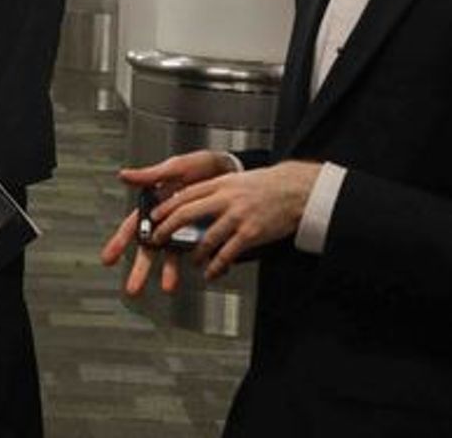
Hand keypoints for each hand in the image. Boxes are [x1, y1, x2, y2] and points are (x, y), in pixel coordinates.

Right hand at [99, 150, 235, 295]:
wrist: (230, 168)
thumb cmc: (199, 166)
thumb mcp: (174, 168)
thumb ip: (150, 176)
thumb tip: (123, 175)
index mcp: (154, 207)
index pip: (132, 228)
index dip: (119, 243)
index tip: (108, 259)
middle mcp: (167, 222)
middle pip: (149, 249)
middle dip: (140, 269)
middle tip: (132, 289)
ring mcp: (185, 230)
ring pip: (173, 255)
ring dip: (170, 272)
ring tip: (169, 287)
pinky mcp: (205, 234)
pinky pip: (202, 252)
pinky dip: (205, 263)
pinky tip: (206, 272)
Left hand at [151, 160, 320, 280]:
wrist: (296, 189)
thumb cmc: (266, 185)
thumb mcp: (236, 180)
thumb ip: (215, 189)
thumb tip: (194, 198)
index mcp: (221, 184)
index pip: (186, 194)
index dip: (166, 206)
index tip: (154, 217)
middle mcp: (226, 198)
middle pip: (187, 213)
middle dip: (168, 229)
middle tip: (159, 240)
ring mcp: (238, 216)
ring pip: (206, 238)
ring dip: (195, 253)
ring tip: (191, 261)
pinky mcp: (251, 233)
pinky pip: (227, 253)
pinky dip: (216, 265)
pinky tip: (212, 272)